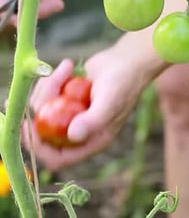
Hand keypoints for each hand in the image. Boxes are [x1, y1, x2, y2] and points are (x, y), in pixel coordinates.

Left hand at [24, 47, 150, 170]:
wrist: (127, 61)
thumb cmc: (124, 84)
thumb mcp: (110, 103)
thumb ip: (93, 121)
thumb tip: (73, 136)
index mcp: (91, 141)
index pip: (59, 158)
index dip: (41, 148)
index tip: (31, 126)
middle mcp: (78, 131)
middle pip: (43, 132)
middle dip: (42, 107)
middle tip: (51, 84)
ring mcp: (70, 115)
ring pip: (41, 109)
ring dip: (48, 86)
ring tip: (67, 68)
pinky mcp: (64, 99)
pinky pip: (45, 93)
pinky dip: (51, 78)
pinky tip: (69, 67)